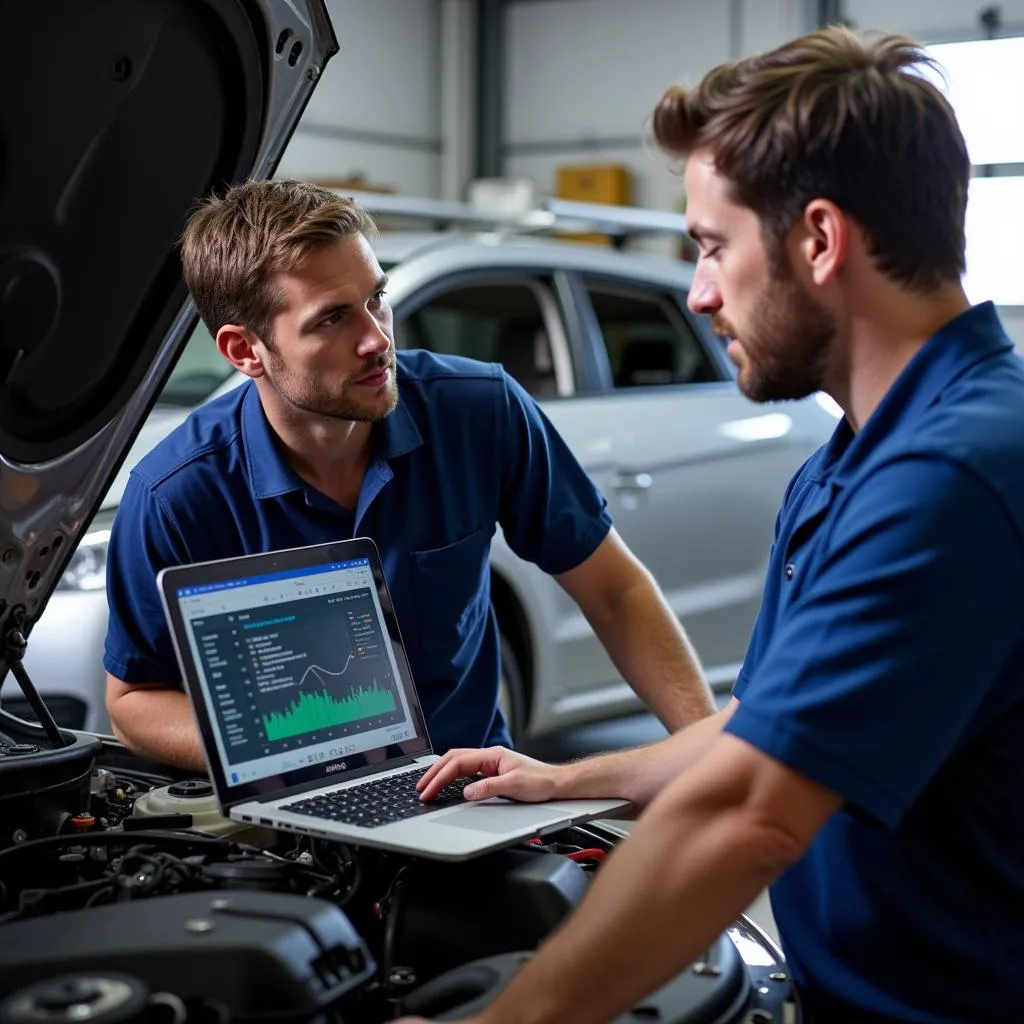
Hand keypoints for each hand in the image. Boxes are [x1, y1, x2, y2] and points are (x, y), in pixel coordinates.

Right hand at [417, 746, 563, 803]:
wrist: (556, 783)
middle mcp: (489, 756)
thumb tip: (466, 792)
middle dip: (434, 773)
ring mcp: (490, 763)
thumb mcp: (514, 786)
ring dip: (441, 774)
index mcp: (492, 755)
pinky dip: (451, 777)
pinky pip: (466, 771)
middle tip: (420, 788)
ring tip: (428, 786)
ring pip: (458, 763)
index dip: (440, 777)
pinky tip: (446, 785)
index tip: (428, 791)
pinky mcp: (492, 772)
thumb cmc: (540, 782)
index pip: (457, 763)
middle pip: (453, 759)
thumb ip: (489, 787)